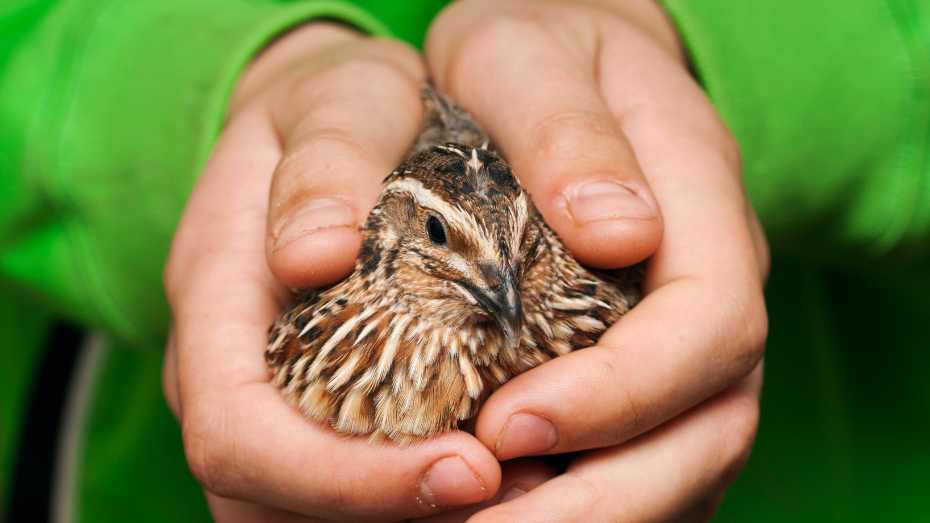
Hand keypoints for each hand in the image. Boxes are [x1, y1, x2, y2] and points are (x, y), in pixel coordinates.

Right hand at [163, 24, 505, 521]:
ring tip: (520, 481)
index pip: (238, 432)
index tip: (466, 466)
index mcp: (215, 295)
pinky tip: (501, 466)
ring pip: (304, 511)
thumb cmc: (342, 104)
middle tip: (517, 484)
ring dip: (410, 516)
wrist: (335, 119)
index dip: (339, 477)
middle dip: (389, 512)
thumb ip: (325, 159)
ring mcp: (268, 394)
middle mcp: (229, 366)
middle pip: (269, 500)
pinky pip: (345, 490)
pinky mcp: (315, 405)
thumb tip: (312, 254)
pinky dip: (417, 499)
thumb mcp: (339, 98)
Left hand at [418, 0, 769, 519]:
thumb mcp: (526, 54)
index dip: (620, 393)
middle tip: (483, 517)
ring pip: (680, 463)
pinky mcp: (650, 374)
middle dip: (604, 492)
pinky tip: (499, 508)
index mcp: (703, 207)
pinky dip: (578, 503)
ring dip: (588, 515)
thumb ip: (568, 127)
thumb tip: (618, 233)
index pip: (707, 326)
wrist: (553, 68)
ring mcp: (688, 341)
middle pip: (707, 426)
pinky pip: (641, 465)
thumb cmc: (533, 55)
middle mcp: (711, 289)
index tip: (506, 424)